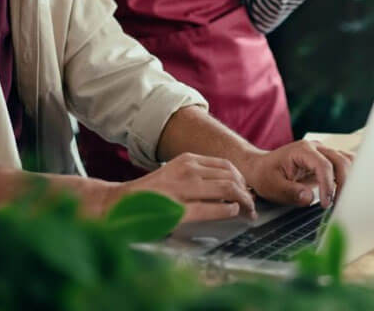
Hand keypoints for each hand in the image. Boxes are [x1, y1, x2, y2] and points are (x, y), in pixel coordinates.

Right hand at [110, 152, 256, 222]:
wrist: (121, 203)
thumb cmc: (151, 193)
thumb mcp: (175, 174)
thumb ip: (197, 176)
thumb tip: (229, 187)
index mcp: (187, 160)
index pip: (226, 165)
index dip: (242, 179)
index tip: (247, 192)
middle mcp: (187, 170)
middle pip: (231, 177)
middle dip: (248, 193)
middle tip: (252, 207)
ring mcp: (183, 189)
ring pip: (227, 189)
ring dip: (244, 202)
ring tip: (248, 213)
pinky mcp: (179, 210)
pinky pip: (213, 208)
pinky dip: (229, 210)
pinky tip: (232, 213)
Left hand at [241, 140, 353, 208]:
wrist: (261, 167)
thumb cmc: (265, 175)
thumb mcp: (272, 186)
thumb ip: (291, 192)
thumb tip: (309, 197)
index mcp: (302, 150)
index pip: (323, 165)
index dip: (328, 185)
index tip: (326, 204)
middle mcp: (315, 148)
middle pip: (340, 161)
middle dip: (344, 184)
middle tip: (339, 205)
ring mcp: (322, 153)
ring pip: (346, 161)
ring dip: (349, 180)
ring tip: (344, 200)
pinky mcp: (326, 161)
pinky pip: (344, 165)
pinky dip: (350, 177)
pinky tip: (347, 192)